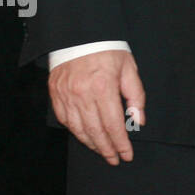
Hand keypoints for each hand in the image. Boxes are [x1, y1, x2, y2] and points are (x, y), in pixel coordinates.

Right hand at [49, 49, 143, 164]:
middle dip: (107, 149)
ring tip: (103, 152)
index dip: (120, 143)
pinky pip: (65, 121)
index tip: (127, 154)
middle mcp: (82, 95)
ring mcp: (66, 96)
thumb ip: (136, 96)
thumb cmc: (108, 51)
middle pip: (95, 131)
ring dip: (92, 144)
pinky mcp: (56, 95)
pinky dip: (77, 132)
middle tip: (115, 159)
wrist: (79, 35)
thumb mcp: (129, 68)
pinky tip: (86, 137)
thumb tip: (138, 121)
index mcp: (103, 88)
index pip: (113, 125)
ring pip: (79, 129)